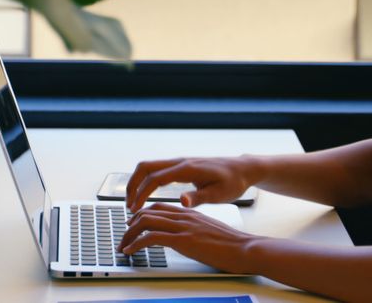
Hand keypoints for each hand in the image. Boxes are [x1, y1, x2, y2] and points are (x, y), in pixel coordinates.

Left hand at [118, 203, 257, 273]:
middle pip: (148, 212)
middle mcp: (184, 216)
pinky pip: (151, 238)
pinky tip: (131, 251)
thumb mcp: (209, 230)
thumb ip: (194, 229)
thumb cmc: (231, 243)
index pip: (159, 208)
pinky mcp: (183, 240)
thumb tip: (184, 236)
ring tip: (123, 246)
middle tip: (123, 237)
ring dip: (129, 234)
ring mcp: (183, 226)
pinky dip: (136, 244)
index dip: (142, 215)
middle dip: (130, 225)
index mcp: (190, 212)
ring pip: (145, 222)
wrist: (244, 248)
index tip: (133, 226)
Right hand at [125, 156, 255, 211]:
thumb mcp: (219, 194)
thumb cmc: (233, 182)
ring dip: (137, 182)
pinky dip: (146, 181)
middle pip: (145, 167)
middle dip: (132, 185)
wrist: (242, 169)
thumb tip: (182, 201)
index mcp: (187, 169)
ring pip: (149, 167)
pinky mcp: (181, 166)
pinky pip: (157, 170)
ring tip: (133, 202)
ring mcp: (180, 162)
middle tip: (129, 206)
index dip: (141, 193)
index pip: (155, 178)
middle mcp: (180, 162)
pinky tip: (146, 195)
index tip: (134, 209)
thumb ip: (199, 197)